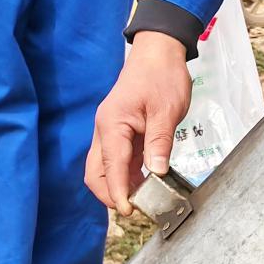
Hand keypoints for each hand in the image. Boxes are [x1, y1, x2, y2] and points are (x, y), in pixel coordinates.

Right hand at [87, 31, 191, 214]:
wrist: (159, 52)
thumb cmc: (162, 76)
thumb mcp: (167, 110)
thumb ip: (160, 142)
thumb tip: (156, 173)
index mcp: (112, 124)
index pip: (111, 166)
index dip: (118, 193)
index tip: (128, 212)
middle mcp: (105, 130)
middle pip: (97, 172)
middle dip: (110, 194)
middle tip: (133, 210)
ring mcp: (111, 131)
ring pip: (106, 167)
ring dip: (119, 185)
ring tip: (142, 201)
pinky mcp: (121, 131)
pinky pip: (119, 158)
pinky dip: (127, 174)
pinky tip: (144, 183)